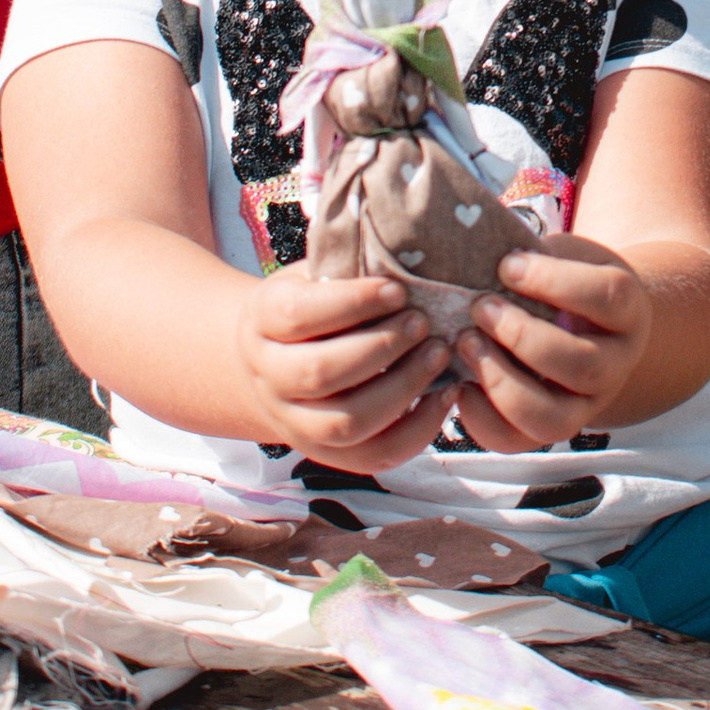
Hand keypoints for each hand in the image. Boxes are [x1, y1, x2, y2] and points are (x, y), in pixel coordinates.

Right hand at [236, 269, 459, 472]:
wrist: (277, 356)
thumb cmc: (314, 301)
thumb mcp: (317, 273)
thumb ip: (349, 266)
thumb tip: (411, 252)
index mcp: (262, 321)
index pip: (299, 315)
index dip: (352, 302)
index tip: (397, 289)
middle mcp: (268, 377)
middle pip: (320, 372)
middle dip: (382, 347)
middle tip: (424, 323)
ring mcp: (293, 422)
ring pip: (346, 423)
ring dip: (402, 390)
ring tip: (439, 354)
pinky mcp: (326, 454)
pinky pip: (372, 457)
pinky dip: (416, 431)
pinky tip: (446, 396)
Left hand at [450, 240, 652, 451]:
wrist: (589, 321)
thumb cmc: (565, 278)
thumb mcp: (562, 255)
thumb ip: (533, 254)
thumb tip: (474, 247)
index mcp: (628, 311)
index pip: (606, 296)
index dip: (553, 281)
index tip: (507, 265)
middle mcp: (616, 365)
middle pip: (582, 366)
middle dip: (522, 336)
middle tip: (481, 307)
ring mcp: (586, 405)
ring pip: (553, 419)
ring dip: (501, 382)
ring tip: (466, 343)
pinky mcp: (549, 429)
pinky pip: (516, 441)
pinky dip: (480, 417)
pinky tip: (459, 382)